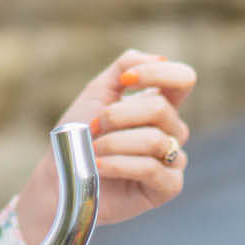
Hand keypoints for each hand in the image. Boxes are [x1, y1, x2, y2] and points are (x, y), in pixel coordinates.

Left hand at [14, 50, 196, 238]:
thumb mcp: (97, 92)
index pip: (183, 78)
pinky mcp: (168, 187)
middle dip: (118, 115)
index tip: (123, 82)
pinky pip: (150, 168)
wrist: (61, 176)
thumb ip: (125, 67)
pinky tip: (99, 167)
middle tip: (94, 127)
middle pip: (160, 108)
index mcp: (160, 104)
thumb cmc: (78, 135)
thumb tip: (160, 57)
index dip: (157, 74)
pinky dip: (118, 164)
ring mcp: (172, 159)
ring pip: (155, 139)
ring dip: (113, 142)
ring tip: (94, 150)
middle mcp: (171, 130)